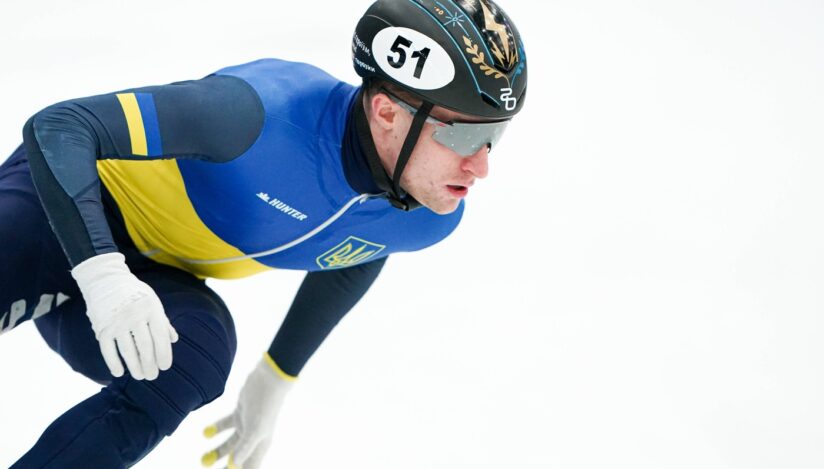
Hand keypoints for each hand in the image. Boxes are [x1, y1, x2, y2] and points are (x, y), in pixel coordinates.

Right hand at [71, 252, 177, 379]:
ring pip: (127, 351)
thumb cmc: (134, 292)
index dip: (164, 354)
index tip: (165, 367)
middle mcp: (134, 316)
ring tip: (140, 376)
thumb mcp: (153, 301)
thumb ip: (163, 321)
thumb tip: (173, 340)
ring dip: (134, 367)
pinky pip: (108, 350)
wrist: (105, 279)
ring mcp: (117, 322)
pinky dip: (113, 363)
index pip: (160, 337)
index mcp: (151, 309)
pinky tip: (119, 373)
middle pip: (144, 347)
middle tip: (153, 376)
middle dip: (150, 364)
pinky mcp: (102, 327)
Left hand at [202, 355, 294, 468]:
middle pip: (238, 458)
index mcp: (260, 445)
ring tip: (202, 460)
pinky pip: (226, 425)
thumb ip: (244, 447)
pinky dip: (216, 430)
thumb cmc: (266, 405)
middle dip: (225, 467)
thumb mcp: (255, 428)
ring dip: (217, 452)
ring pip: (230, 444)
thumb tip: (234, 465)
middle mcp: (254, 438)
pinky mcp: (240, 413)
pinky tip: (205, 433)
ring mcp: (246, 425)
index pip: (249, 467)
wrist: (269, 379)